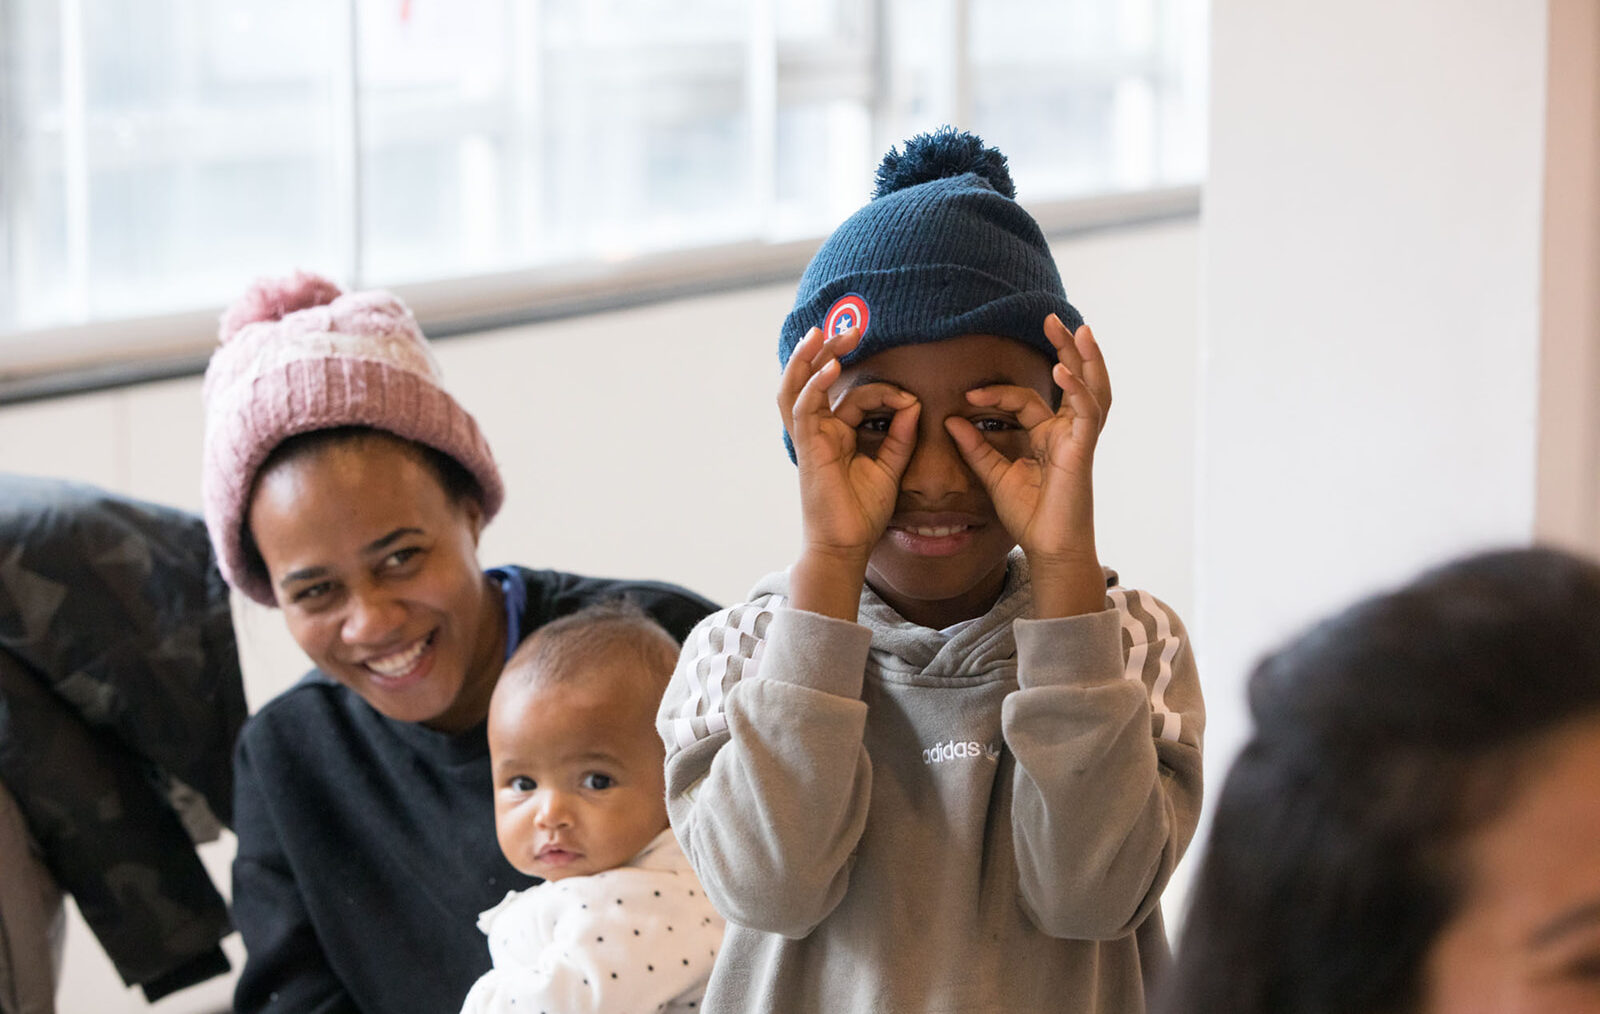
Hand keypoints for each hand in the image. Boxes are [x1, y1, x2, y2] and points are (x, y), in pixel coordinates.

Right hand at [779, 326, 919, 617]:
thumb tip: (915, 404)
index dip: (887, 393)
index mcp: (837, 435)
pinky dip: (814, 386)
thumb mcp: (890, 468)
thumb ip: (901, 436)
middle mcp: (820, 432)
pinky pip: (804, 410)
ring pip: (798, 388)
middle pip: (814, 380)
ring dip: (809, 359)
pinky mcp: (807, 449)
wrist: (846, 547)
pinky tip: (829, 368)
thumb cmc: (861, 514)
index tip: (912, 403)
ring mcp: (810, 439)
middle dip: (829, 350)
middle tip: (850, 327)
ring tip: (823, 334)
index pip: (857, 397)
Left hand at [944, 315, 1110, 616]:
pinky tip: (1063, 370)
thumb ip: (975, 447)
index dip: (995, 396)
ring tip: (1075, 329)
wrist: (1049, 548)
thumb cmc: (1030, 516)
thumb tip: (950, 419)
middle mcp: (1067, 431)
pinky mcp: (1083, 450)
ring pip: (1089, 388)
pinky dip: (1076, 389)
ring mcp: (1079, 438)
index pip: (1025, 401)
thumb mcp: (994, 475)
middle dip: (1065, 348)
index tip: (967, 398)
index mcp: (1048, 436)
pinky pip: (1086, 412)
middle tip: (1052, 319)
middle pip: (1072, 380)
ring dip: (1082, 357)